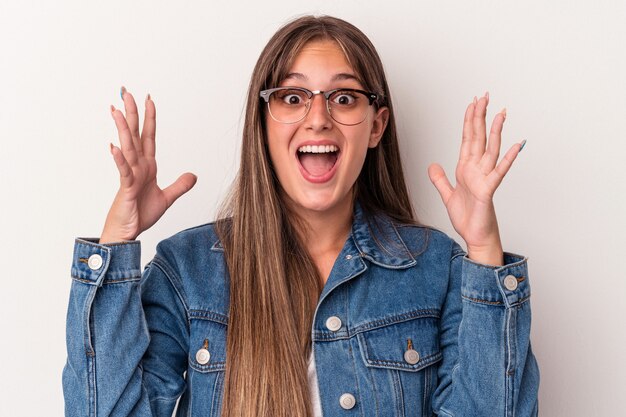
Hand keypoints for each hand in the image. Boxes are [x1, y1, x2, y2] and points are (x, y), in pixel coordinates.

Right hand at [100, 87, 196, 242]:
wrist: (126, 233)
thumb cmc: (139, 214)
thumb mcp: (166, 199)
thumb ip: (180, 186)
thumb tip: (194, 175)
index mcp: (146, 166)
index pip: (148, 137)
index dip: (149, 118)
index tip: (148, 100)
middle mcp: (137, 166)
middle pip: (135, 135)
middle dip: (132, 114)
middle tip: (126, 92)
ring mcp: (130, 176)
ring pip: (127, 148)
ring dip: (122, 129)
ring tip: (117, 110)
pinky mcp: (126, 188)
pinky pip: (123, 171)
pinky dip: (119, 159)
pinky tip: (114, 146)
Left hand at [427, 92, 524, 264]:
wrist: (476, 237)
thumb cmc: (467, 218)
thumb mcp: (448, 195)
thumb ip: (440, 179)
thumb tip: (433, 165)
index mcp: (466, 168)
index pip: (468, 139)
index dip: (469, 121)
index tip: (473, 103)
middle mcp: (476, 170)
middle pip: (479, 138)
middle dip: (481, 117)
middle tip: (485, 96)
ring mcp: (484, 178)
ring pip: (491, 150)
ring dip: (495, 131)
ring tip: (500, 113)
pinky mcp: (488, 190)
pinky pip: (498, 172)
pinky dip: (507, 159)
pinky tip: (515, 145)